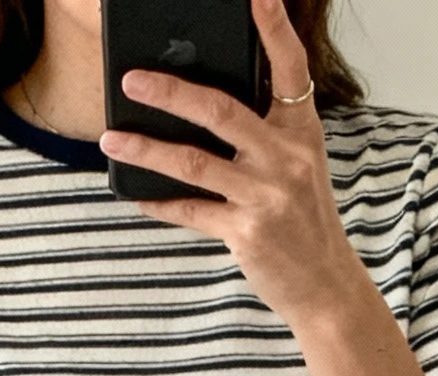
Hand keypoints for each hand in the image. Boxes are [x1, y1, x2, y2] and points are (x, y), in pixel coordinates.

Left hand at [101, 0, 360, 335]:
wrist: (325, 285)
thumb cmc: (305, 219)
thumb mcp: (297, 165)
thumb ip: (263, 133)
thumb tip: (202, 106)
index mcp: (300, 131)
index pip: (290, 69)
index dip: (275, 29)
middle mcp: (286, 158)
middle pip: (220, 111)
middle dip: (170, 92)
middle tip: (131, 80)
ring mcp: (266, 196)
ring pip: (193, 162)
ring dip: (146, 149)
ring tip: (112, 139)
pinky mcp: (246, 233)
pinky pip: (191, 211)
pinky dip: (159, 203)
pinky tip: (135, 194)